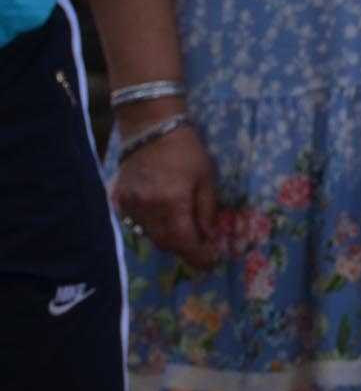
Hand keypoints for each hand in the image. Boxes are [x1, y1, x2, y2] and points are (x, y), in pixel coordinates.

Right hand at [112, 107, 221, 269]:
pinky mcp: (121, 199)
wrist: (151, 128)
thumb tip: (209, 236)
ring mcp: (131, 206)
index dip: (198, 257)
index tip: (209, 263)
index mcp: (173, 204)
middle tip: (198, 244)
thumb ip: (207, 210)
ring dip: (167, 237)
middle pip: (165, 244)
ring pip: (150, 235)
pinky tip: (163, 214)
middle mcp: (148, 210)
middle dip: (183, 248)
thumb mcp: (206, 178)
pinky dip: (152, 224)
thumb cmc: (186, 151)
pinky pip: (137, 222)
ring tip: (182, 227)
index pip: (184, 243)